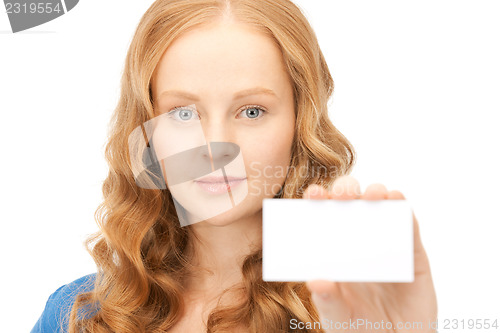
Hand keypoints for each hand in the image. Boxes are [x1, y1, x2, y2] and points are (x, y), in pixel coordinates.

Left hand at [303, 176, 437, 331]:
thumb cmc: (361, 328)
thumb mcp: (339, 318)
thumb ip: (329, 301)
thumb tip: (316, 282)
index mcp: (334, 250)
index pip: (322, 217)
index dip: (318, 202)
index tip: (313, 194)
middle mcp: (358, 240)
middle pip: (350, 204)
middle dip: (346, 191)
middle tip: (343, 195)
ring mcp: (386, 243)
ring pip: (380, 207)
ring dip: (376, 193)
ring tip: (372, 194)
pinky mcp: (413, 253)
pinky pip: (409, 226)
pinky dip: (404, 210)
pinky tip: (397, 201)